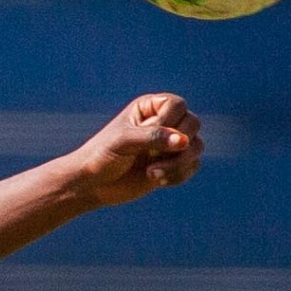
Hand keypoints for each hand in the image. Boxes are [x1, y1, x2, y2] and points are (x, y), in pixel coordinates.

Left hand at [69, 93, 202, 206]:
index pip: (177, 105)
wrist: (93, 184)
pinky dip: (179, 175)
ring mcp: (170, 144)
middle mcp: (165, 122)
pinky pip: (192, 166)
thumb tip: (185, 141)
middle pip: (193, 124)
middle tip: (153, 158)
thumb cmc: (103, 155)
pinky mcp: (173, 164)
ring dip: (179, 163)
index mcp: (150, 107)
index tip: (148, 138)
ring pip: (197, 146)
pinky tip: (157, 181)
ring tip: (152, 174)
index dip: (169, 122)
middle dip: (178, 144)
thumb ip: (153, 137)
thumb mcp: (124, 142)